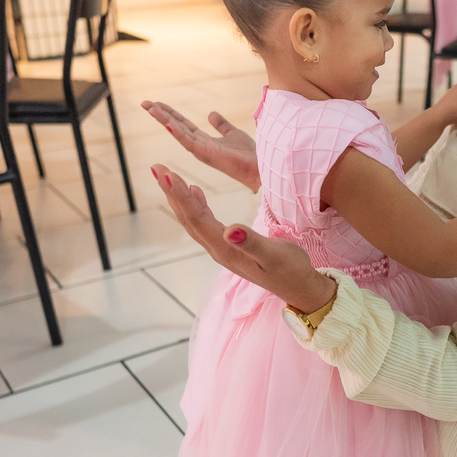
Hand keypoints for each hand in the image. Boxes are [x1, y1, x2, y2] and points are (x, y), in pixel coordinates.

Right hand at [142, 101, 260, 192]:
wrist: (260, 167)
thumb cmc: (249, 155)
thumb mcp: (232, 134)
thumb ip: (221, 125)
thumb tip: (211, 113)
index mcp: (203, 141)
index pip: (182, 124)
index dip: (170, 113)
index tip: (157, 103)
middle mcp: (199, 146)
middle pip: (175, 127)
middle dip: (160, 115)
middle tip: (145, 103)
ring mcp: (201, 151)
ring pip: (177, 133)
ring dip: (163, 120)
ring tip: (150, 108)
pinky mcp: (207, 154)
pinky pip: (189, 142)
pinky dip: (177, 132)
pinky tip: (167, 123)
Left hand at [151, 164, 335, 311]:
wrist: (299, 288)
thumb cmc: (291, 270)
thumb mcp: (274, 255)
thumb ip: (251, 243)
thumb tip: (230, 229)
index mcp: (226, 249)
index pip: (197, 218)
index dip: (181, 196)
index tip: (168, 175)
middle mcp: (218, 249)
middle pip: (188, 218)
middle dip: (172, 192)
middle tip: (157, 168)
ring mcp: (223, 249)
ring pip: (194, 220)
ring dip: (180, 198)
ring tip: (168, 176)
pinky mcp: (229, 246)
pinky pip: (205, 222)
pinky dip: (196, 205)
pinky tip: (195, 193)